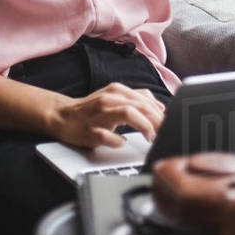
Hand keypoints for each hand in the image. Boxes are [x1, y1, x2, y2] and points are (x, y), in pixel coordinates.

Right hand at [46, 81, 165, 148]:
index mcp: (117, 91)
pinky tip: (122, 143)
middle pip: (141, 105)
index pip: (146, 99)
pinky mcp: (89, 130)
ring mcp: (98, 114)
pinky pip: (106, 135)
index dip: (161, 112)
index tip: (171, 124)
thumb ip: (137, 100)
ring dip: (143, 125)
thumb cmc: (92, 110)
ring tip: (151, 137)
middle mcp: (109, 98)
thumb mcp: (116, 98)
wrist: (62, 116)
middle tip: (165, 133)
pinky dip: (117, 140)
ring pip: (127, 113)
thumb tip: (160, 106)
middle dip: (157, 120)